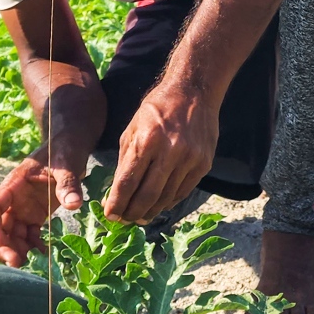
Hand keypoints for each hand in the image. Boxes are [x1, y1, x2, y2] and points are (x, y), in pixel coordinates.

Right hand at [0, 145, 84, 266]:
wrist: (70, 147)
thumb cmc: (64, 150)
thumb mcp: (67, 164)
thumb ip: (68, 184)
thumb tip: (73, 205)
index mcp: (14, 184)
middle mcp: (14, 198)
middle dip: (3, 245)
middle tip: (15, 262)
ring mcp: (24, 207)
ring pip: (12, 233)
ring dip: (15, 249)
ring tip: (27, 263)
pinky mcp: (35, 214)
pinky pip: (27, 234)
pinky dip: (32, 245)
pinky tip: (43, 252)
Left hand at [105, 82, 218, 223]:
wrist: (194, 92)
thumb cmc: (157, 110)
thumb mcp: (132, 129)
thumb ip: (125, 161)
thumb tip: (116, 193)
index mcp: (147, 140)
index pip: (128, 182)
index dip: (117, 203)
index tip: (110, 215)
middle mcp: (170, 151)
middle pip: (147, 196)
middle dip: (132, 213)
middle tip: (124, 220)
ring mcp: (190, 159)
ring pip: (166, 198)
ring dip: (150, 211)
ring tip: (139, 217)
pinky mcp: (204, 164)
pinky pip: (182, 192)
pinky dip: (168, 202)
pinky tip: (158, 205)